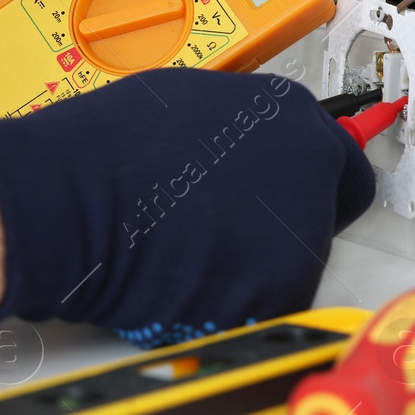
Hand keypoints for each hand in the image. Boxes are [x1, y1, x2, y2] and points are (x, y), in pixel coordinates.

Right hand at [0, 67, 376, 347]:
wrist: (71, 201)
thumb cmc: (109, 150)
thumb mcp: (193, 106)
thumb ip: (246, 131)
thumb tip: (252, 148)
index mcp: (297, 121)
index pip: (343, 168)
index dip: (313, 187)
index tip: (298, 198)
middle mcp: (311, 179)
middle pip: (320, 222)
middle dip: (278, 230)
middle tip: (218, 227)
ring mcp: (296, 242)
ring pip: (290, 270)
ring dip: (252, 269)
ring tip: (187, 247)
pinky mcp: (273, 297)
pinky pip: (262, 308)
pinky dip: (231, 303)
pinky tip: (183, 277)